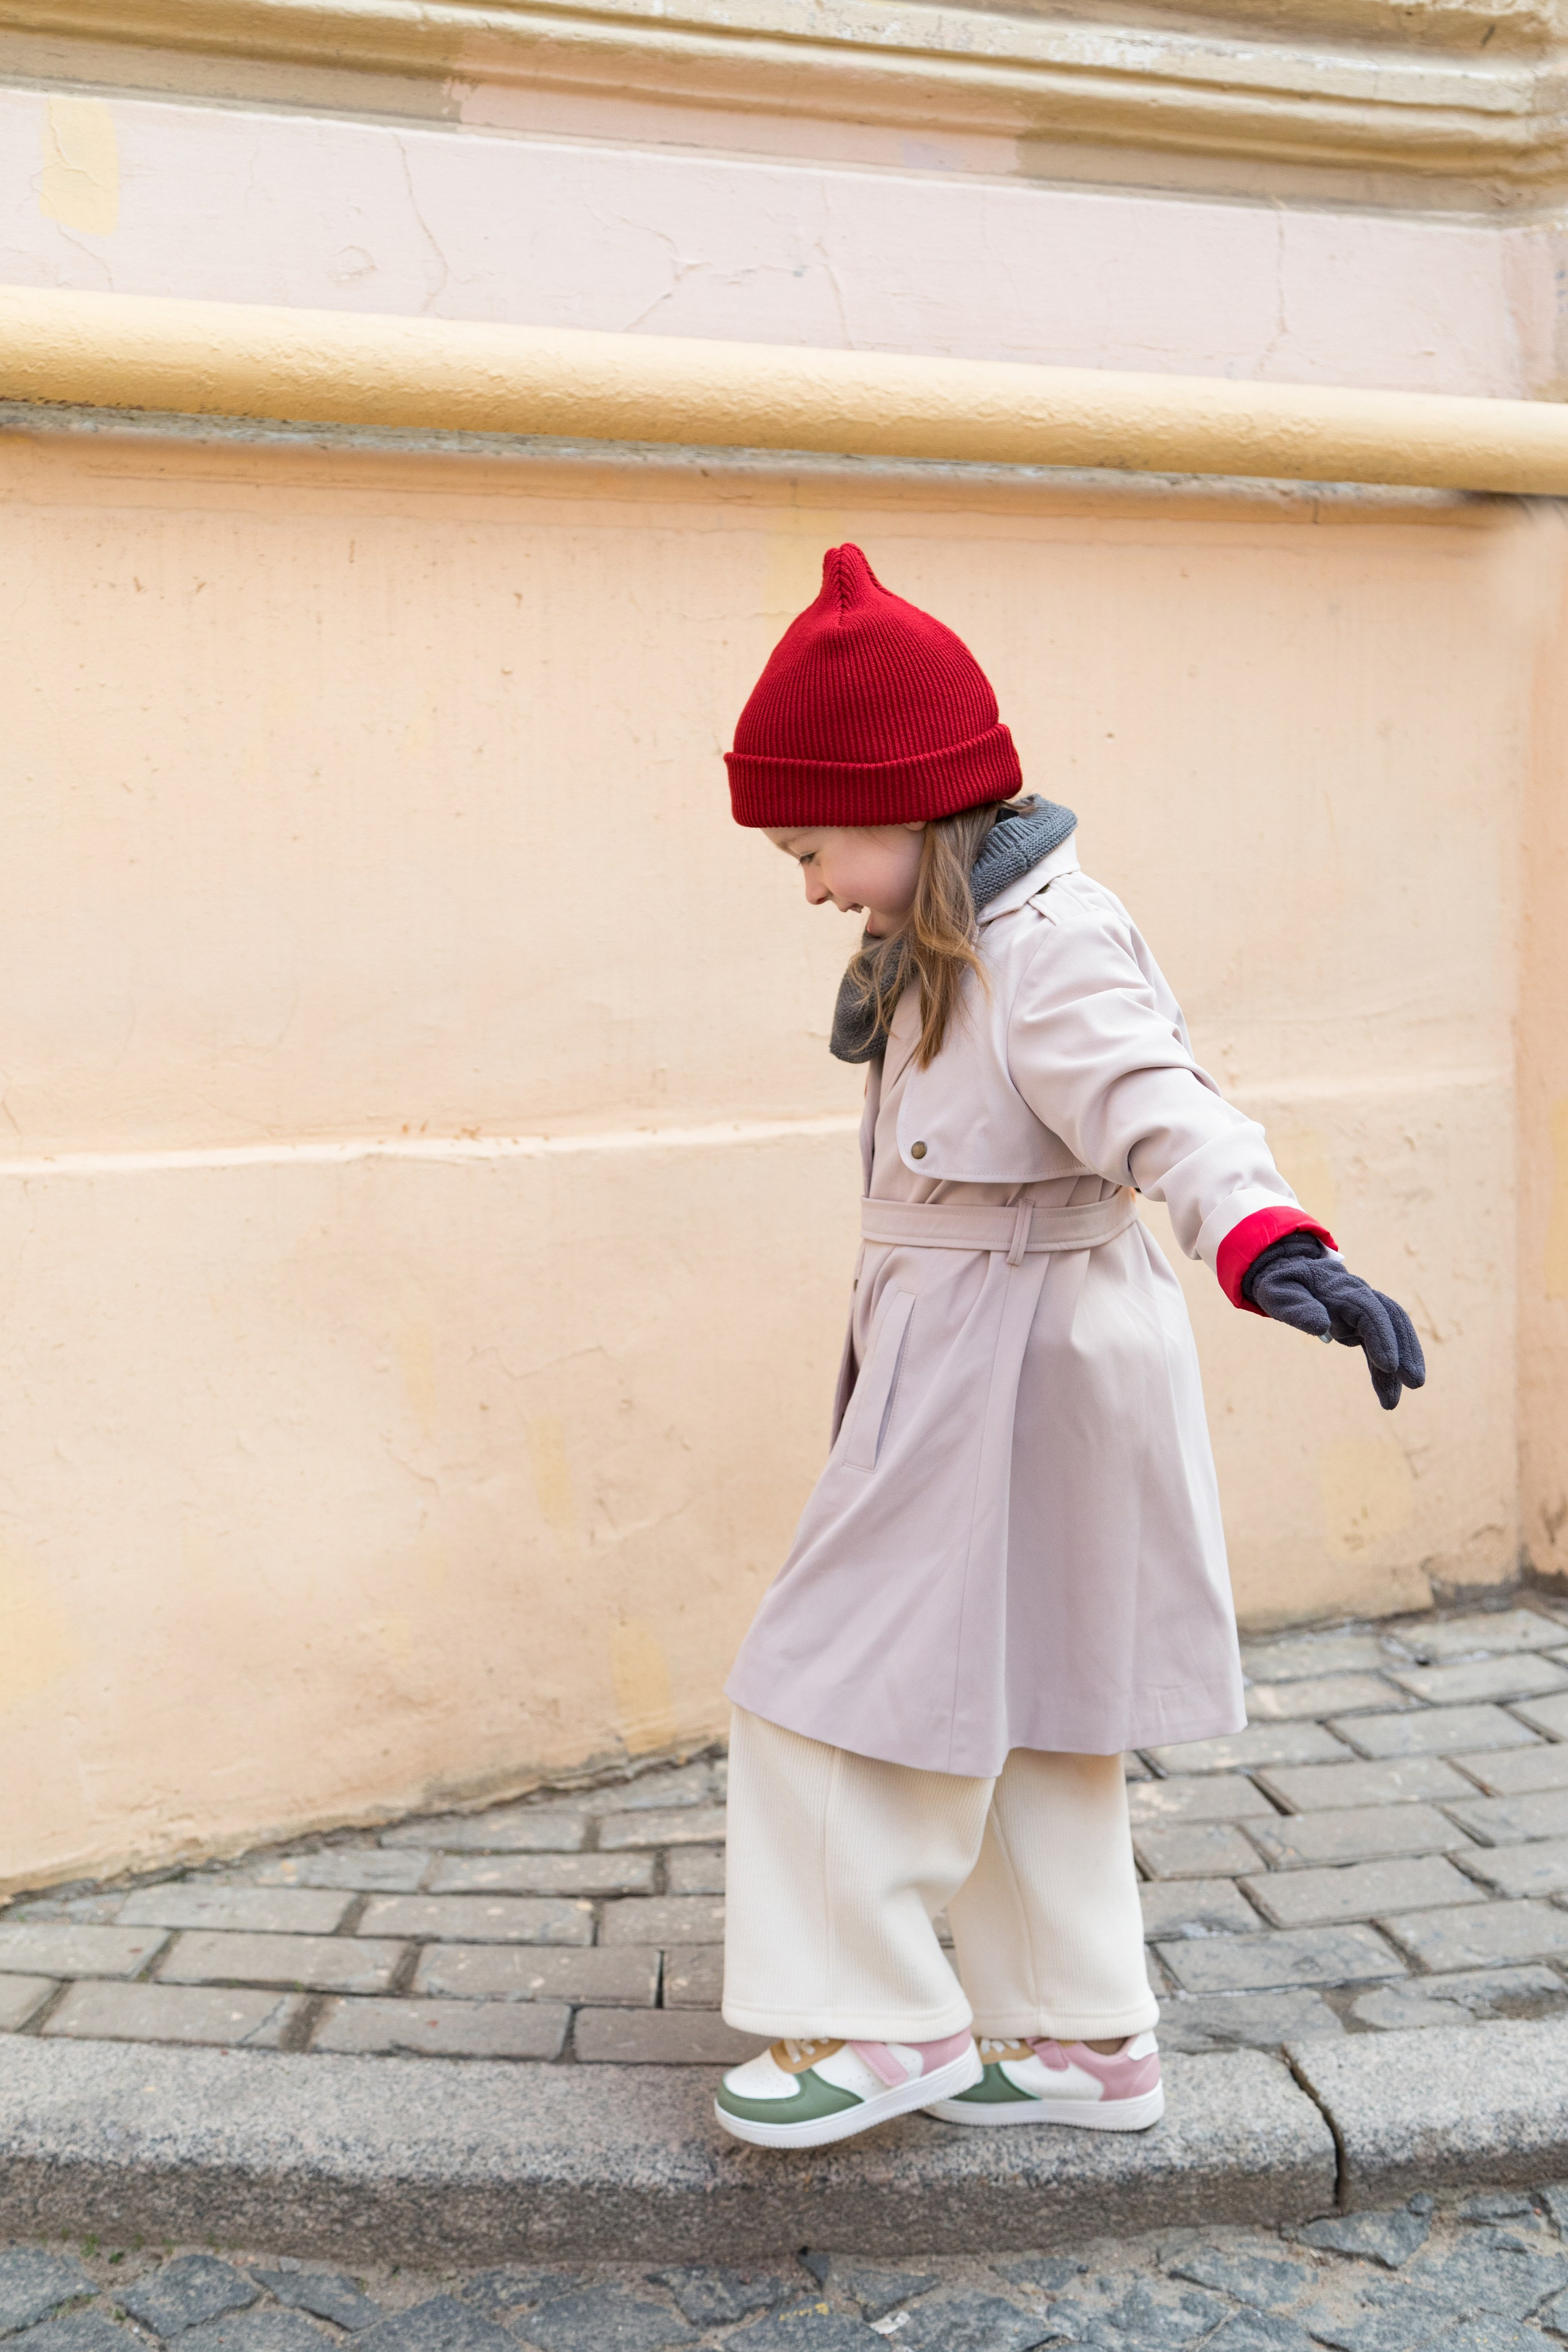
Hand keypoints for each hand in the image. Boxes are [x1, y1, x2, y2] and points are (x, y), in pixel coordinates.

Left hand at [1244, 1236, 1425, 1410]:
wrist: (1293, 1271)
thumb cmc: (1283, 1285)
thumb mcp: (1278, 1293)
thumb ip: (1297, 1308)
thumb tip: (1321, 1327)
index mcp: (1340, 1289)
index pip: (1369, 1310)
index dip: (1381, 1336)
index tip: (1388, 1365)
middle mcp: (1360, 1296)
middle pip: (1392, 1319)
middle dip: (1405, 1350)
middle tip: (1414, 1382)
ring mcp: (1366, 1308)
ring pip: (1394, 1331)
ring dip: (1404, 1361)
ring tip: (1398, 1398)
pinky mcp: (1365, 1323)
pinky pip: (1383, 1345)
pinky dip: (1387, 1370)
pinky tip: (1388, 1394)